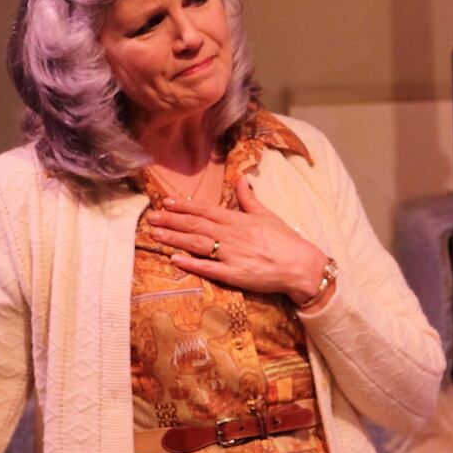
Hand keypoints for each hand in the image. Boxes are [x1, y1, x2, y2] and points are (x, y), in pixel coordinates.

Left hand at [148, 176, 332, 305]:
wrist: (300, 265)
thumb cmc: (284, 240)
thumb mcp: (266, 214)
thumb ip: (249, 198)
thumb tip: (241, 178)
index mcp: (237, 219)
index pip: (205, 210)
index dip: (184, 206)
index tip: (166, 202)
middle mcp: (231, 234)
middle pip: (195, 225)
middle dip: (172, 220)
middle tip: (152, 217)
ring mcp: (231, 254)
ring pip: (197, 243)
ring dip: (174, 238)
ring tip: (155, 234)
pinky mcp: (233, 274)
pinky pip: (208, 268)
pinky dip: (190, 263)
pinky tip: (174, 259)